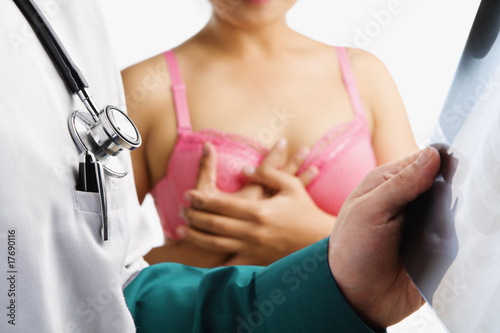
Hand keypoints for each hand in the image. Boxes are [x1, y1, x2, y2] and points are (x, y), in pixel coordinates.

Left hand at [180, 140, 331, 265]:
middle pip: (215, 224)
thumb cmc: (304, 210)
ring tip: (182, 230)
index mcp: (259, 210)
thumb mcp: (290, 186)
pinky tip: (200, 258)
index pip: (222, 204)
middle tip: (180, 210)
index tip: (188, 194)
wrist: (318, 240)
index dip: (202, 199)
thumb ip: (267, 174)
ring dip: (197, 237)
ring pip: (217, 244)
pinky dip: (214, 261)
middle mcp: (252, 231)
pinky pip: (231, 264)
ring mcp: (253, 248)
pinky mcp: (256, 260)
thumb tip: (244, 169)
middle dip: (194, 217)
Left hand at [329, 146, 440, 329]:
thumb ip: (400, 184)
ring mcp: (422, 223)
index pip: (422, 161)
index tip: (450, 166)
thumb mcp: (368, 211)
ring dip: (449, 216)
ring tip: (433, 228)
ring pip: (451, 209)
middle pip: (441, 183)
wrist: (357, 298)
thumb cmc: (352, 250)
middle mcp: (407, 200)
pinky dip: (453, 237)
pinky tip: (440, 243)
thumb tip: (432, 155)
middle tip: (437, 205)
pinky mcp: (435, 247)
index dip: (438, 161)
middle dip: (447, 191)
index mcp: (387, 183)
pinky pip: (455, 236)